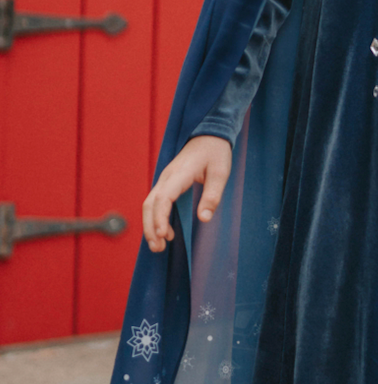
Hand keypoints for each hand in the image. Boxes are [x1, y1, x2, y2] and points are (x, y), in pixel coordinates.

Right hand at [142, 136, 232, 252]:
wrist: (209, 135)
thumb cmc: (216, 153)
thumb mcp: (221, 173)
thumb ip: (212, 196)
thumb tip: (204, 219)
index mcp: (179, 173)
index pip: (163, 198)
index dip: (160, 217)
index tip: (164, 235)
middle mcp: (167, 177)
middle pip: (150, 204)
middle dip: (150, 227)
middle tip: (158, 248)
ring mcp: (165, 179)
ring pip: (149, 204)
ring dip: (150, 225)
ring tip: (158, 246)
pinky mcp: (167, 183)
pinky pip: (156, 202)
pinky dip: (156, 218)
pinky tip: (165, 232)